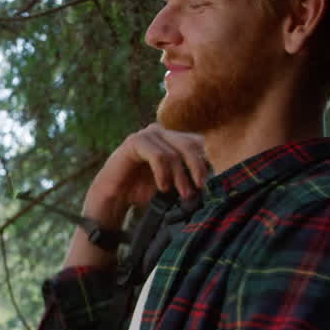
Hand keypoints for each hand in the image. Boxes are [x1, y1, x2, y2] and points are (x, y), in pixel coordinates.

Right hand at [83, 123, 207, 222]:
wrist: (114, 197)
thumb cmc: (144, 191)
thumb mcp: (174, 185)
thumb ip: (191, 178)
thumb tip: (214, 183)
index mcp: (176, 139)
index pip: (201, 144)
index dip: (208, 163)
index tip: (211, 185)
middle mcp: (164, 132)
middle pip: (192, 144)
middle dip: (197, 169)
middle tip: (199, 189)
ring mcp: (149, 134)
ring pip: (175, 152)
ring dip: (180, 175)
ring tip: (181, 194)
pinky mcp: (135, 141)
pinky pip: (158, 155)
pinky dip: (163, 173)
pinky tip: (163, 187)